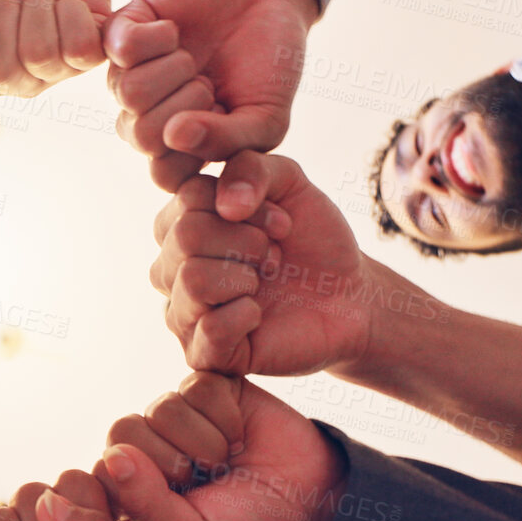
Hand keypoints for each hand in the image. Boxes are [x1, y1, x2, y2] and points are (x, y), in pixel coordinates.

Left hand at [97, 372, 345, 520]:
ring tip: (226, 460)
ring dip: (204, 440)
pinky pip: (198, 385)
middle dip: (174, 460)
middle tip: (208, 478)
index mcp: (131, 490)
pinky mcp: (209, 388)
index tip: (182, 501)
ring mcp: (176, 416)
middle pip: (125, 429)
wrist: (312, 502)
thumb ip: (146, 506)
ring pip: (162, 407)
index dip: (143, 483)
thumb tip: (113, 456)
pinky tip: (239, 435)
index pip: (105, 468)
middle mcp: (146, 449)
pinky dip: (225, 415)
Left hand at [106, 0, 318, 186]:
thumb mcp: (267, 116)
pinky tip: (173, 30)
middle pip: (142, 136)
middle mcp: (148, 114)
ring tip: (194, 57)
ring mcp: (130, 74)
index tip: (226, 118)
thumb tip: (175, 137)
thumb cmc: (269, 61)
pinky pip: (123, 48)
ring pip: (131, 94)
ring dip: (176, 70)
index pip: (164, 174)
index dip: (196, 150)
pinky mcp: (121, 31)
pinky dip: (158, 37)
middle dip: (188, 106)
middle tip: (210, 83)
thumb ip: (231, 142)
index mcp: (180, 145)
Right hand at [153, 153, 378, 376]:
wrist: (350, 296)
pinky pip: (209, 329)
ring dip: (247, 276)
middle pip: (184, 237)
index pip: (188, 199)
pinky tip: (259, 315)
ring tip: (266, 284)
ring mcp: (183, 312)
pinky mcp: (204, 354)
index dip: (246, 205)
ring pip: (191, 280)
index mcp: (181, 224)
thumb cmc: (312, 239)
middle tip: (276, 256)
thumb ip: (251, 166)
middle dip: (248, 241)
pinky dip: (246, 315)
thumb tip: (227, 206)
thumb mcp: (289, 182)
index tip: (282, 222)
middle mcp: (172, 268)